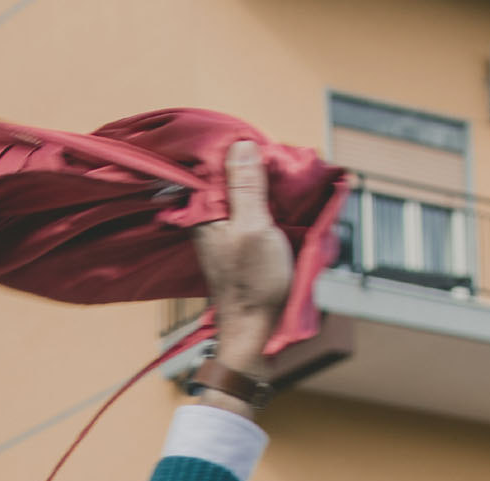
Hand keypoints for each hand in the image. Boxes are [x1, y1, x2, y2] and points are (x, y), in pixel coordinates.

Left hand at [191, 140, 292, 379]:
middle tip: (282, 159)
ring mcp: (224, 227)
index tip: (265, 144)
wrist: (255, 327)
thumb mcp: (253, 227)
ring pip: (243, 188)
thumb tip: (241, 145)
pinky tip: (283, 194)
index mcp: (203, 212)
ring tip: (286, 172)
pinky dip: (267, 197)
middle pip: (229, 173)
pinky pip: (252, 205)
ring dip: (264, 179)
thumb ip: (245, 187)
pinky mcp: (240, 236)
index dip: (238, 148)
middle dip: (255, 162)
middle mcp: (208, 217)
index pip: (213, 163)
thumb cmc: (253, 283)